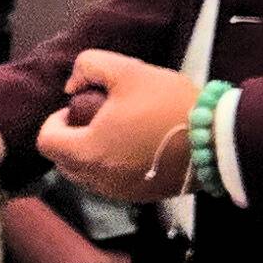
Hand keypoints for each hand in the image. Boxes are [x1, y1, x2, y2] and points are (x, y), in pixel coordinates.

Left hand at [38, 50, 194, 204]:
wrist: (216, 139)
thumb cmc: (169, 104)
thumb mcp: (127, 70)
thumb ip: (89, 65)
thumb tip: (72, 85)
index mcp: (87, 152)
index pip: (45, 141)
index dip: (56, 120)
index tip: (78, 107)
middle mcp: (97, 179)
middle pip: (62, 161)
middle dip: (71, 138)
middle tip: (98, 117)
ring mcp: (118, 192)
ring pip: (85, 174)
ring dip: (91, 153)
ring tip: (119, 130)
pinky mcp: (139, 197)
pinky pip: (110, 183)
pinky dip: (112, 166)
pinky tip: (136, 145)